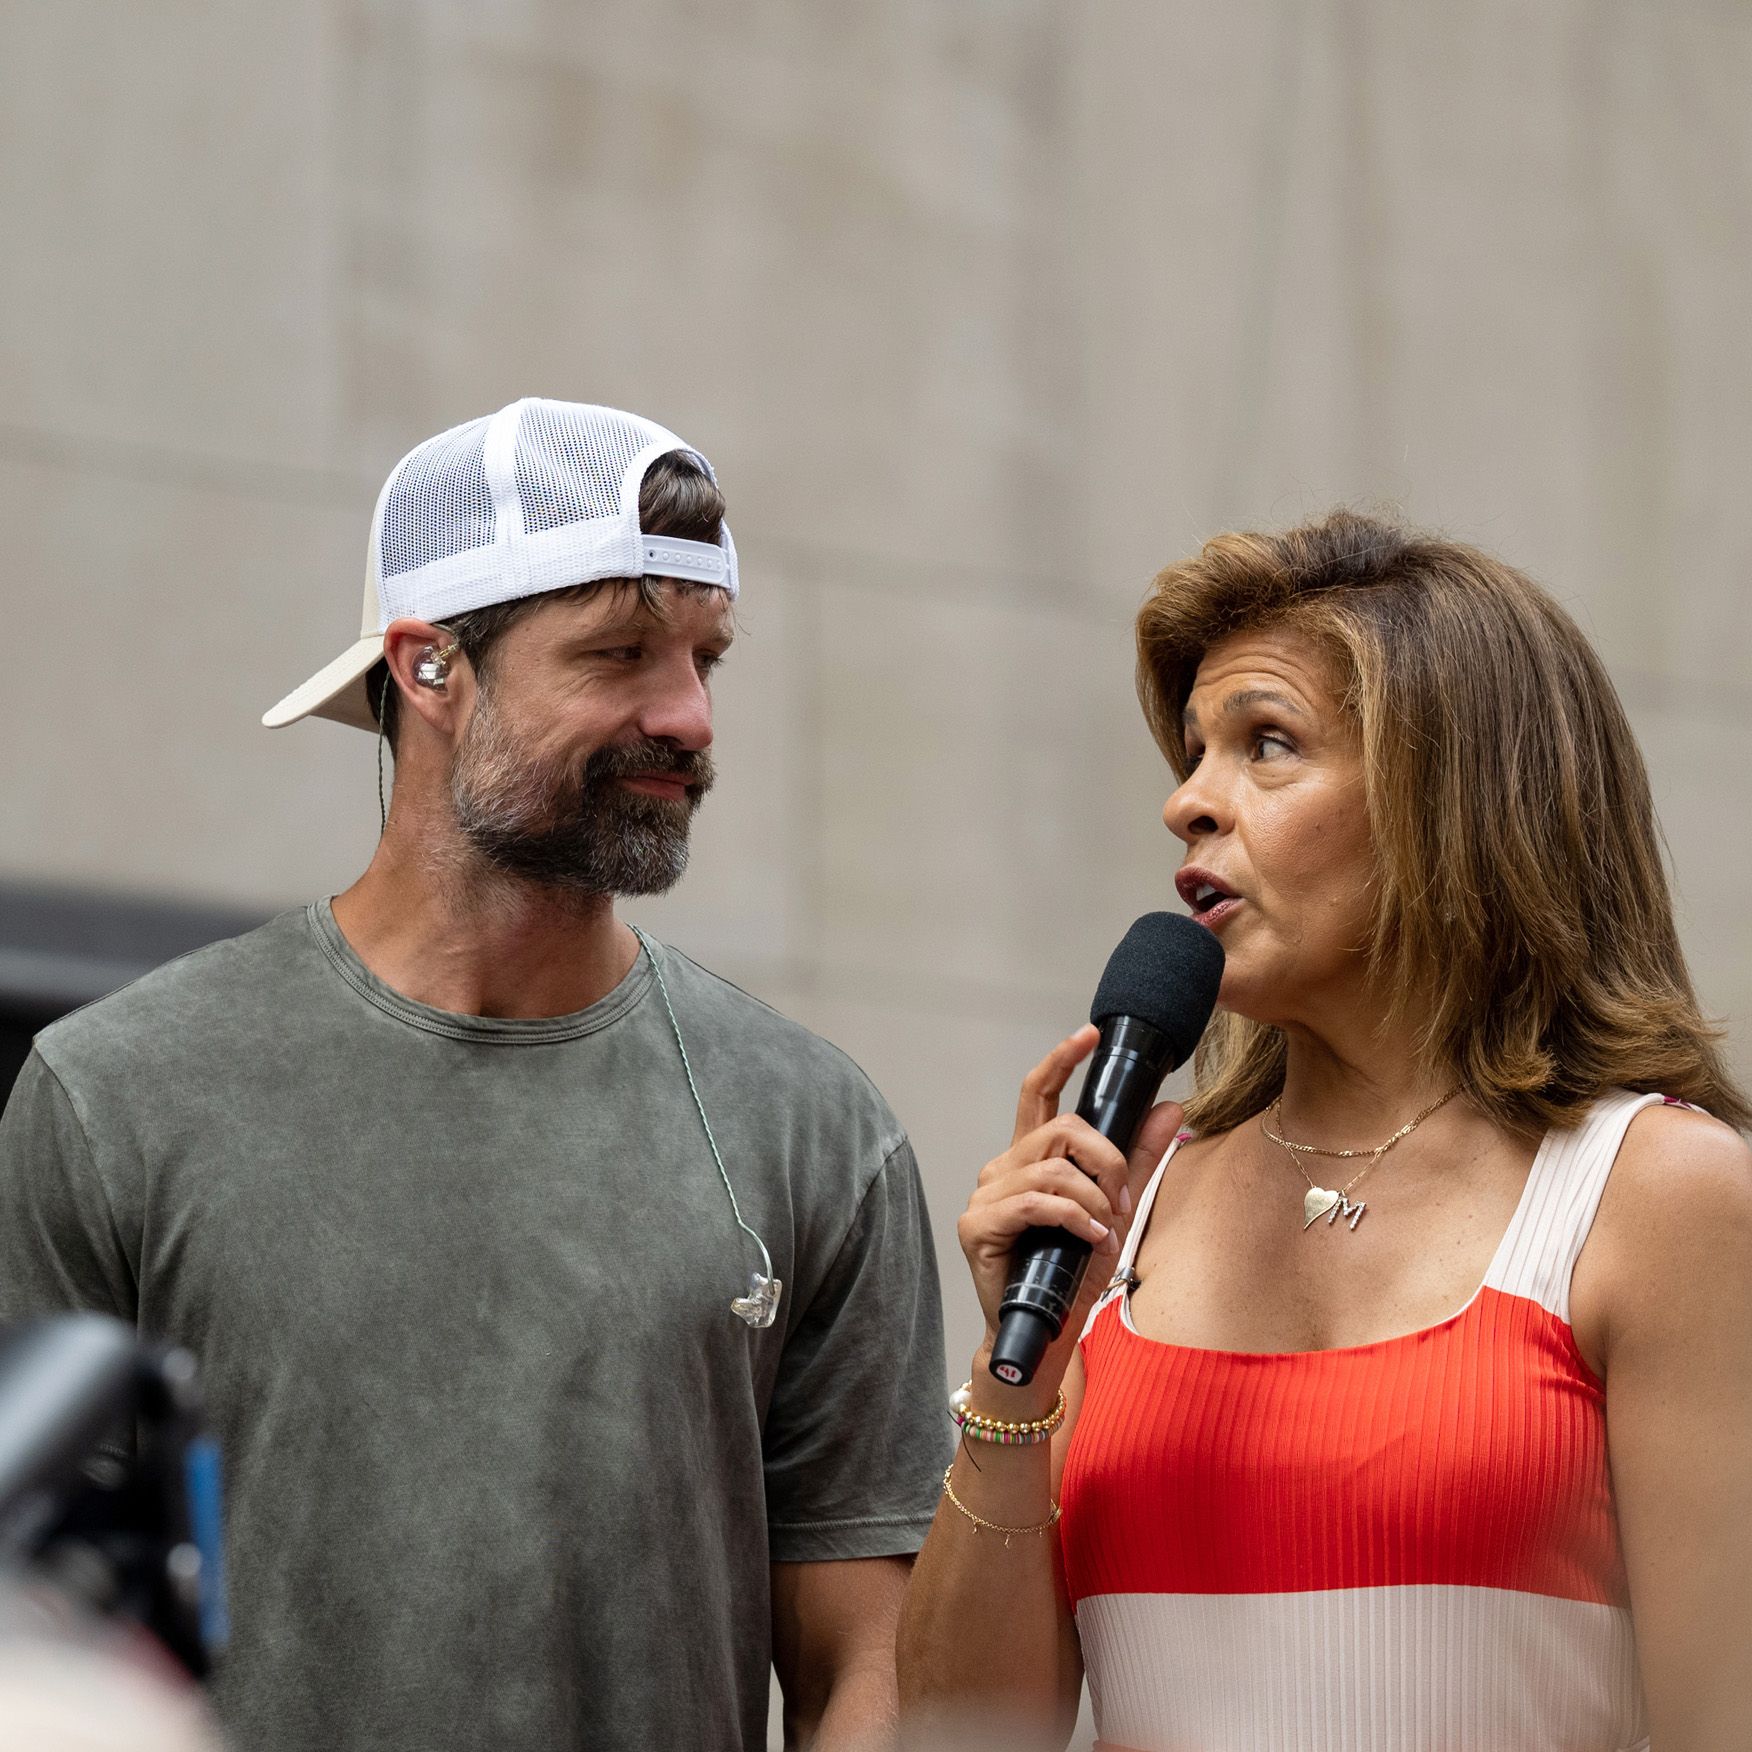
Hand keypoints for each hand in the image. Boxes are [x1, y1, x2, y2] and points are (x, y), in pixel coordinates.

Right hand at [957, 1025, 1184, 1398]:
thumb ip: (1137, 1162)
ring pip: (1052, 1166)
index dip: (1061, 1058)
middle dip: (1106, 1158)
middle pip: (1059, 1127)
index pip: (1038, 1093)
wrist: (1041, 1336)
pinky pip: (1037, 1201)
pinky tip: (1089, 1238)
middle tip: (1123, 1199)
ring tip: (1106, 1228)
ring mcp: (987, 1195)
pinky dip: (1073, 1217)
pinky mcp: (979, 1225)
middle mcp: (1002, 1168)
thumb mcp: (1114, 1212)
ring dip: (1094, 1196)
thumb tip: (1171, 1108)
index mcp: (1029, 1157)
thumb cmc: (1069, 1277)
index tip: (1088, 1033)